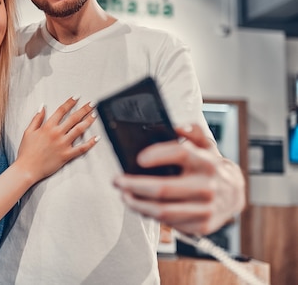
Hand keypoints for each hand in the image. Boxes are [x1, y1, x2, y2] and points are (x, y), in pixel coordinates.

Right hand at [15, 97, 98, 182]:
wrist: (27, 168)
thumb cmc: (26, 151)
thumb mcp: (28, 132)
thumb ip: (37, 119)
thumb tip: (42, 107)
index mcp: (47, 127)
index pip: (61, 110)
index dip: (70, 102)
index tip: (77, 97)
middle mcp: (57, 133)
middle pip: (73, 118)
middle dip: (84, 109)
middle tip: (92, 104)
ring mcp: (63, 144)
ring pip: (79, 130)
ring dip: (88, 121)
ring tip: (95, 115)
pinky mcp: (66, 155)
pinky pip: (81, 148)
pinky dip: (90, 143)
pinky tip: (97, 138)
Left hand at [113, 124, 245, 234]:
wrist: (234, 194)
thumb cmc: (211, 167)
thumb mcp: (205, 145)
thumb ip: (192, 131)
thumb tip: (178, 127)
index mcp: (205, 162)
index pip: (179, 153)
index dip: (156, 155)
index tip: (138, 159)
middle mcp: (206, 186)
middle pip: (162, 189)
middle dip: (133, 185)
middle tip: (117, 181)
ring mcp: (205, 208)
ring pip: (162, 211)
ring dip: (137, 204)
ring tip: (124, 195)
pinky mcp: (201, 225)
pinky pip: (169, 223)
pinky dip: (150, 215)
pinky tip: (141, 206)